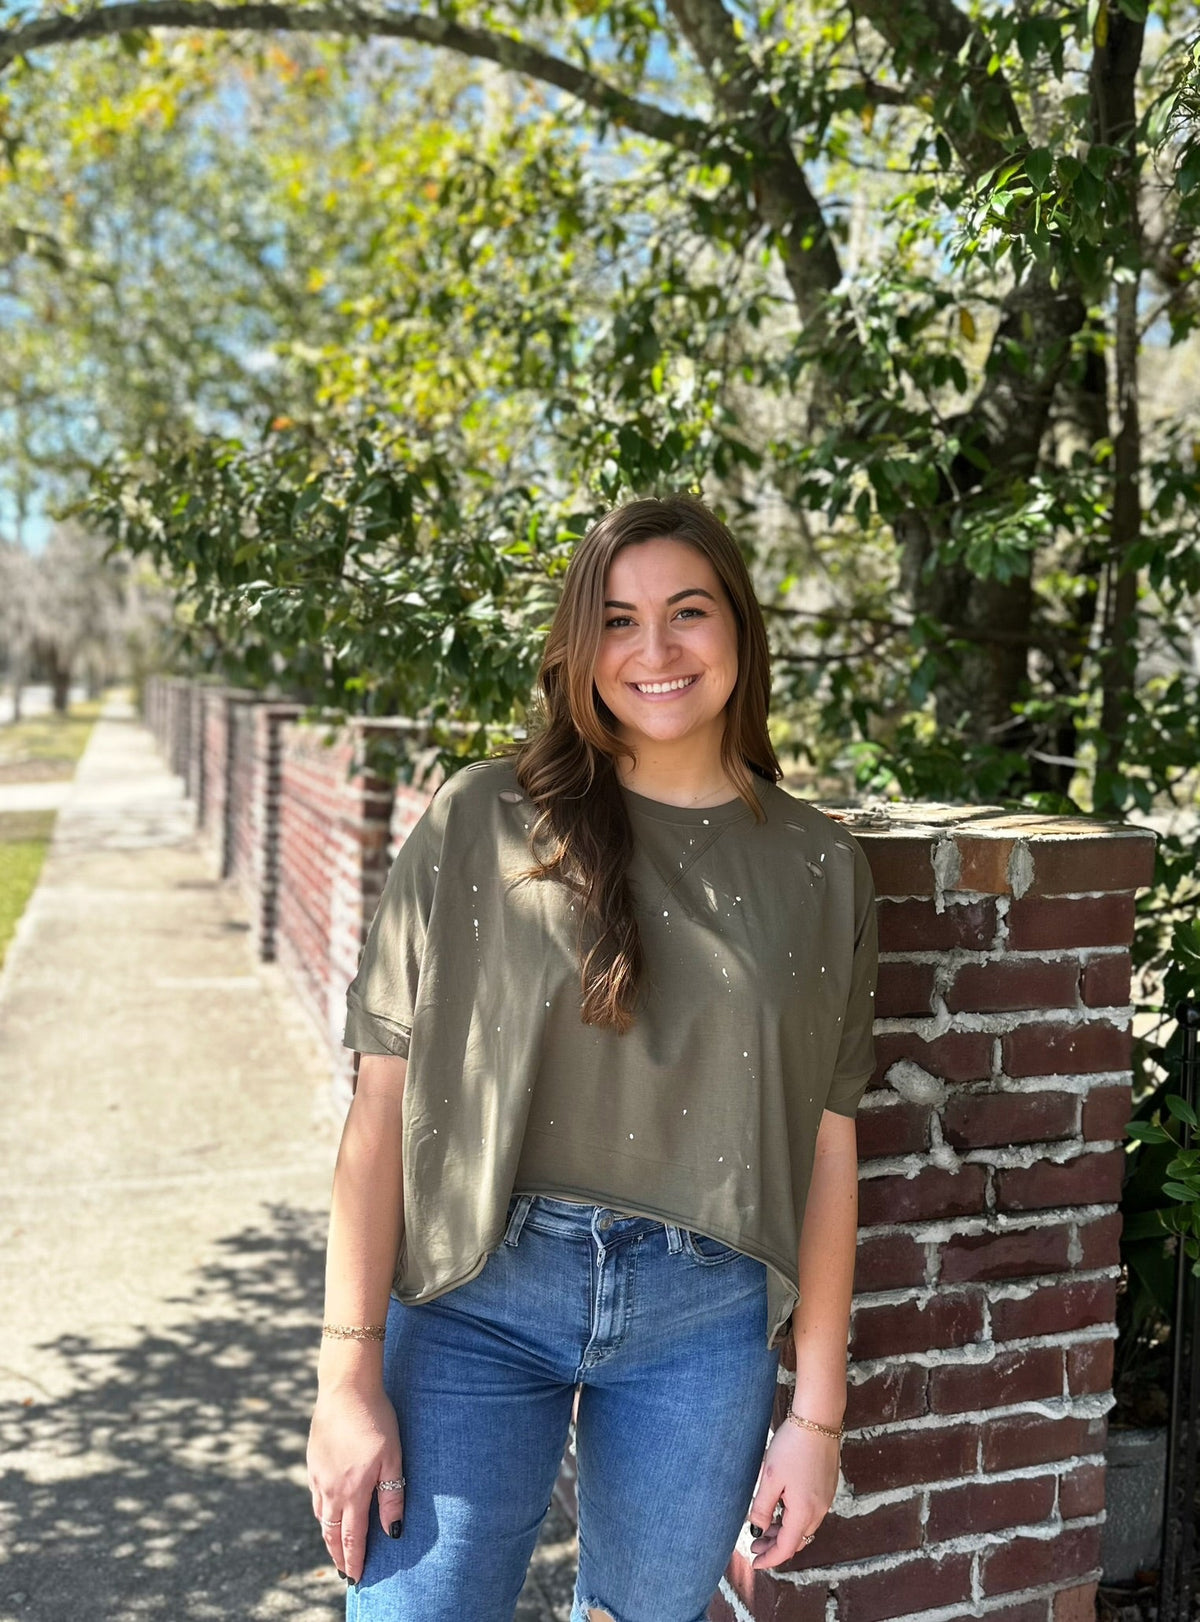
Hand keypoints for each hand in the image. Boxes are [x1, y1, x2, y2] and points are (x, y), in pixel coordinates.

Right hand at [307, 1382, 405, 1582]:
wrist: (346, 1389)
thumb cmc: (375, 1420)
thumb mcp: (393, 1458)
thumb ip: (393, 1496)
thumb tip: (393, 1531)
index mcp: (352, 1491)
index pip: (352, 1537)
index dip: (355, 1560)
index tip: (357, 1578)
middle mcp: (330, 1489)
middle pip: (331, 1533)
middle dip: (338, 1556)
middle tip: (344, 1572)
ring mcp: (318, 1475)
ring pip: (321, 1516)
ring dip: (328, 1535)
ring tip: (335, 1547)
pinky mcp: (312, 1461)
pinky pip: (315, 1496)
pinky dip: (321, 1512)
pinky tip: (326, 1511)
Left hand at [746, 1418, 838, 1569]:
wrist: (818, 1421)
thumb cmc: (792, 1446)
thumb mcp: (770, 1478)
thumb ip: (762, 1507)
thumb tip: (756, 1530)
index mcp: (804, 1512)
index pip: (786, 1548)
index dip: (769, 1559)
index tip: (754, 1563)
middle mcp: (818, 1511)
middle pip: (796, 1540)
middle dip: (774, 1547)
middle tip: (754, 1546)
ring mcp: (825, 1500)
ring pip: (803, 1527)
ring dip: (784, 1532)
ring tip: (764, 1529)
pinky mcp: (827, 1488)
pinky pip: (810, 1514)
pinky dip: (794, 1519)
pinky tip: (780, 1510)